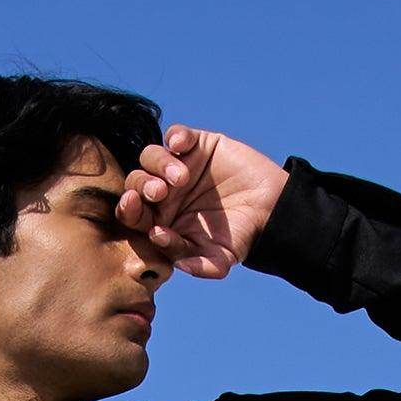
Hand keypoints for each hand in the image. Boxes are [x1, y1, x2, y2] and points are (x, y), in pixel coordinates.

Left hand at [119, 122, 288, 281]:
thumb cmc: (241, 236)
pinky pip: (176, 134)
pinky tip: (182, 146)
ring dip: (159, 164)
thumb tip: (179, 264)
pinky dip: (176, 136)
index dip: (128, 210)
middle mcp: (164, 192)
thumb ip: (200, 265)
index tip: (135, 208)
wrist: (271, 208)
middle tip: (159, 193)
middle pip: (136, 182)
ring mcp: (179, 165)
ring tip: (182, 177)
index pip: (133, 214)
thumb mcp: (220, 259)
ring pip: (150, 157)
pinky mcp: (197, 145)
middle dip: (141, 186)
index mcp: (160, 220)